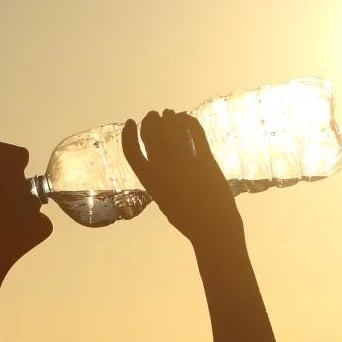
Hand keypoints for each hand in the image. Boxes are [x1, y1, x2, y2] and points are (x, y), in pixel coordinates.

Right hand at [122, 110, 242, 244]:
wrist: (212, 227)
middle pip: (152, 133)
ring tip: (170, 114)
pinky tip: (186, 118)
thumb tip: (158, 168)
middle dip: (151, 121)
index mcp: (150, 181)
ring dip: (169, 118)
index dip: (129, 134)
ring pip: (172, 128)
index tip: (131, 122)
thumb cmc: (187, 220)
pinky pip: (195, 132)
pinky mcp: (205, 159)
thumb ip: (159, 182)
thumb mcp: (164, 201)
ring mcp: (185, 162)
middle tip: (154, 115)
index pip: (131, 151)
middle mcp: (164, 168)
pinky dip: (189, 121)